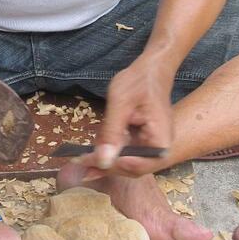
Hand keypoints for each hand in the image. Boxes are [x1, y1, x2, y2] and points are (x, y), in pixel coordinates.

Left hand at [78, 58, 173, 178]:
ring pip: (126, 164)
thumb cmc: (139, 82)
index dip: (112, 166)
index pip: (136, 165)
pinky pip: (125, 154)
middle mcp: (159, 150)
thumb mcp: (120, 104)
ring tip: (80, 160)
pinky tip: (90, 154)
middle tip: (78, 162)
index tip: (88, 161)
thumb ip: (112, 133)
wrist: (151, 71)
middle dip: (105, 166)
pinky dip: (109, 153)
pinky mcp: (142, 142)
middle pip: (131, 169)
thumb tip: (102, 160)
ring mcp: (151, 147)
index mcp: (160, 142)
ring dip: (104, 162)